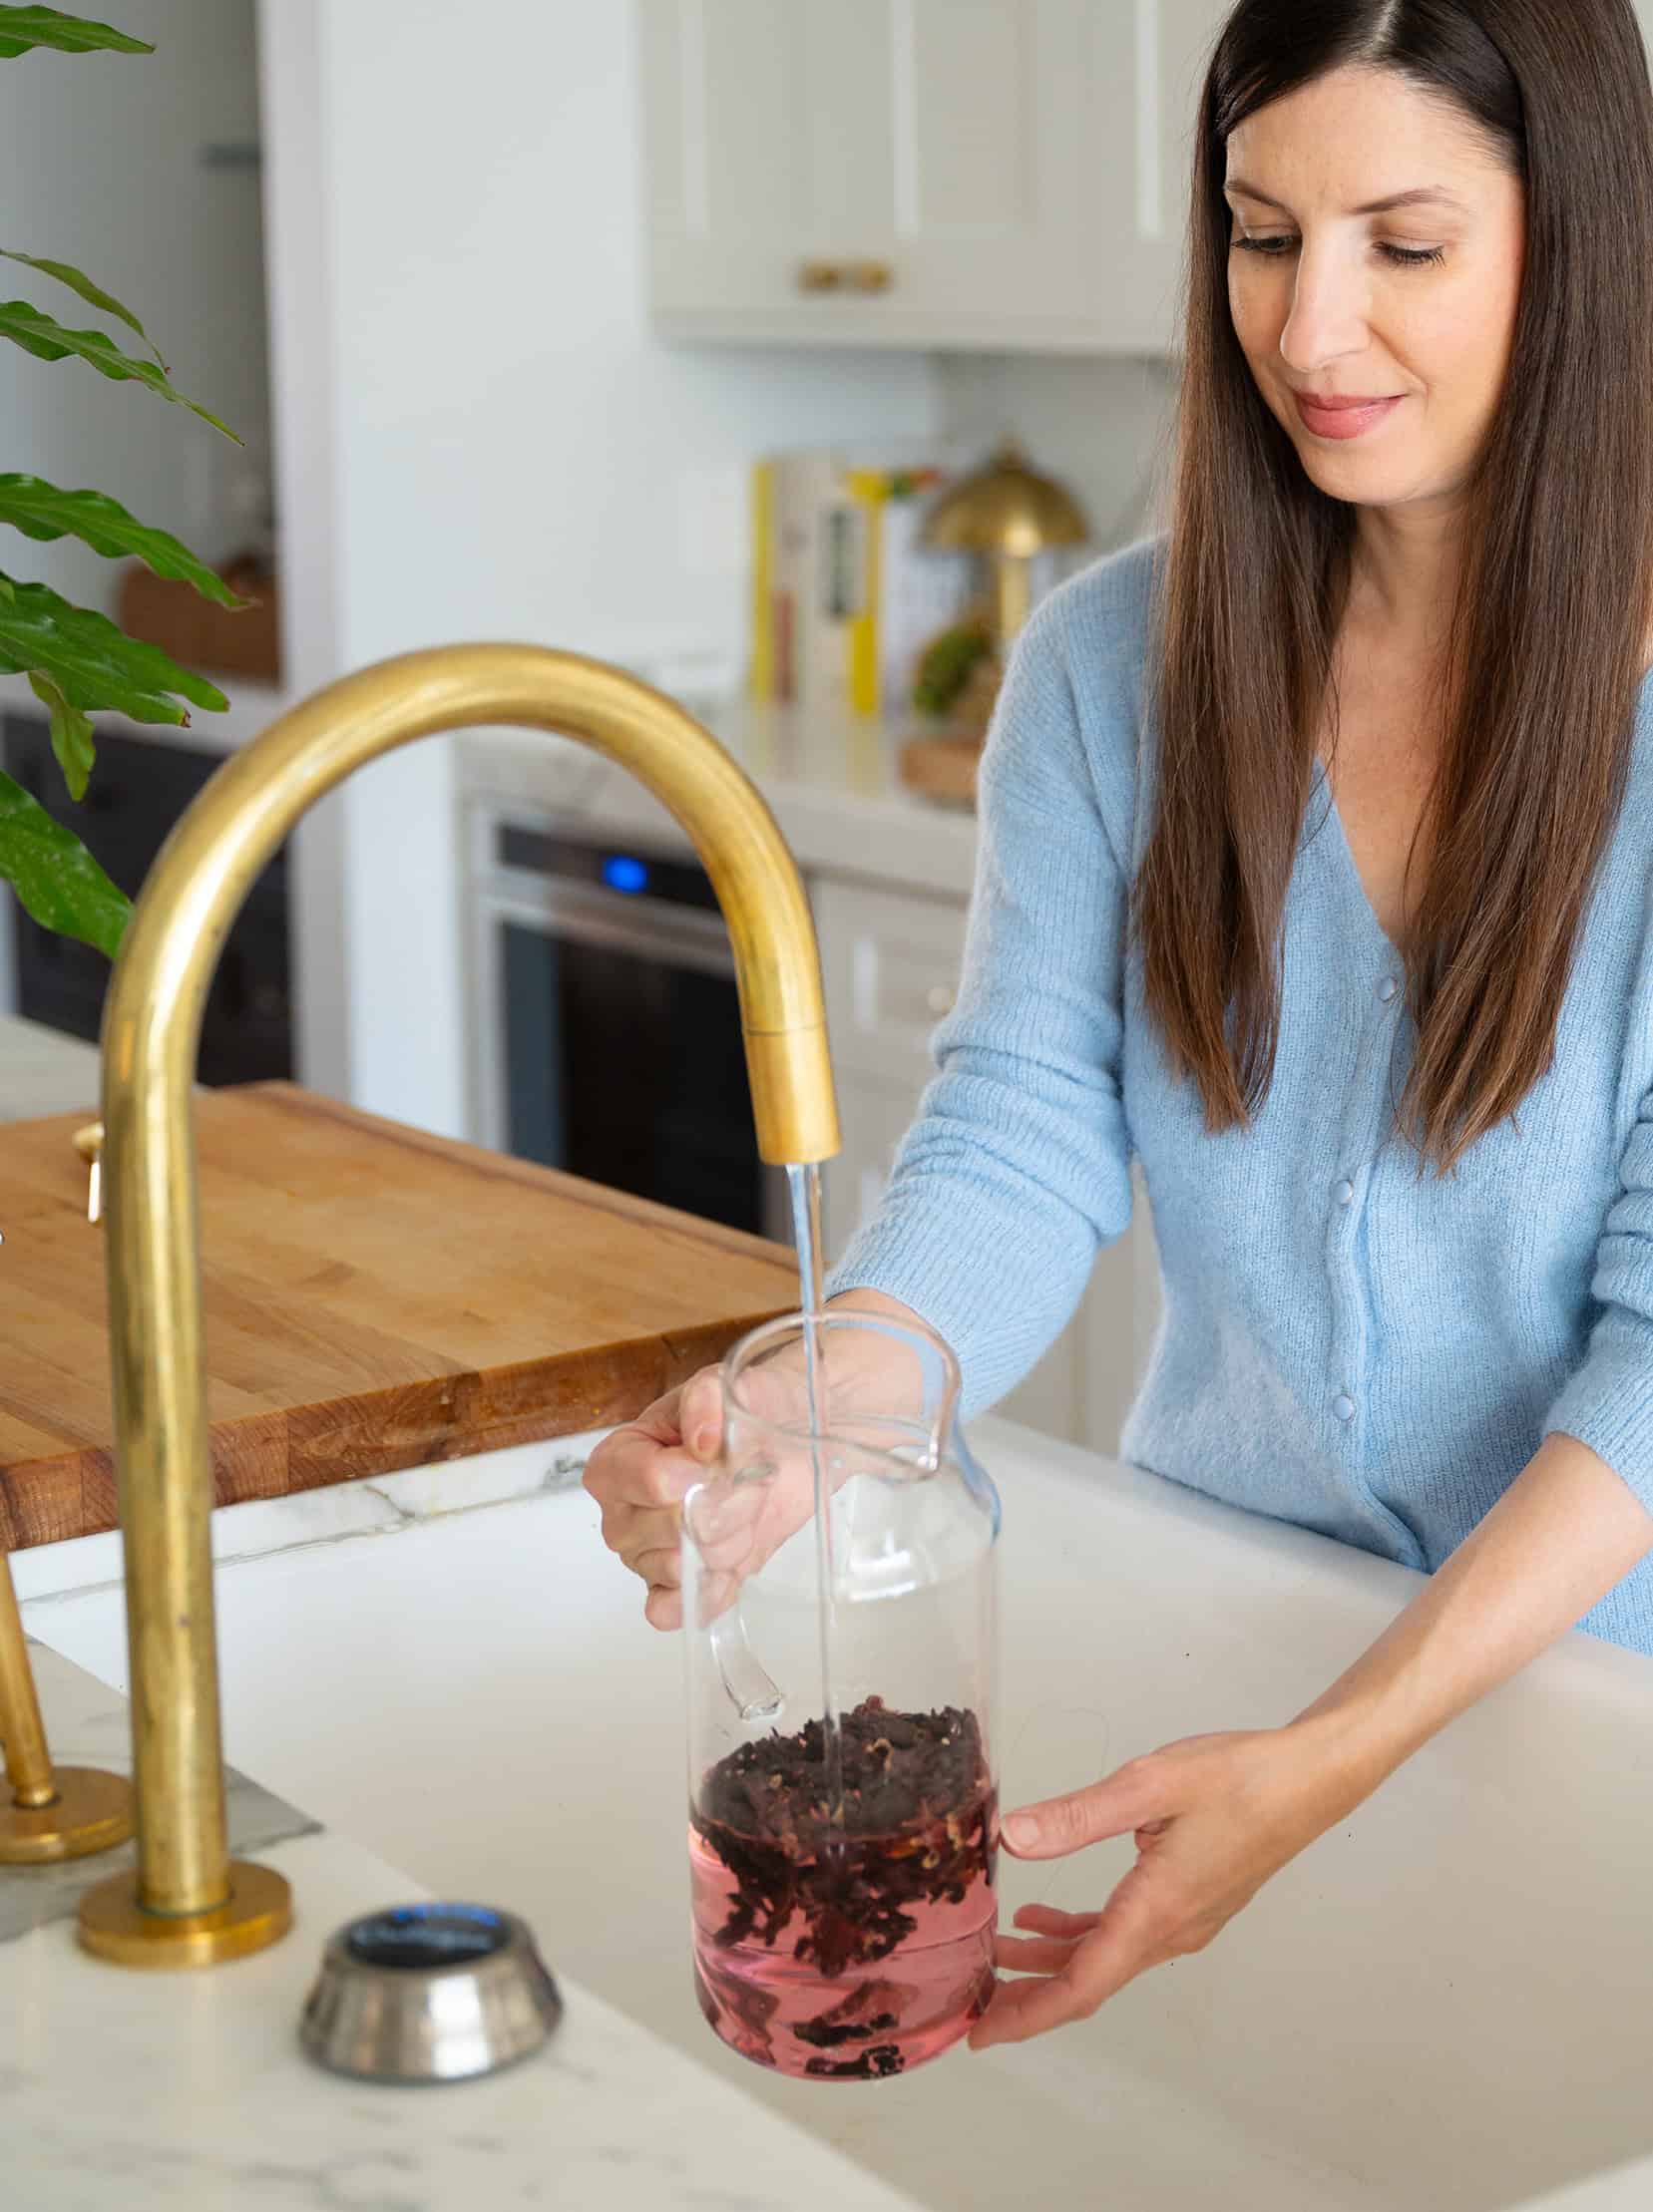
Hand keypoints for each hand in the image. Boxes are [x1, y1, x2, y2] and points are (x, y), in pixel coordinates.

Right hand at [583, 1289, 934, 1629]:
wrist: (790, 1443)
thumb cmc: (749, 1411)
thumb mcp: (728, 1385)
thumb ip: (708, 1401)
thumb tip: (703, 1441)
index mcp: (617, 1460)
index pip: (650, 1482)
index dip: (698, 1475)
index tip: (723, 1458)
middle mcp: (621, 1512)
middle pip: (670, 1530)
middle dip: (724, 1506)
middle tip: (747, 1482)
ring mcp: (645, 1555)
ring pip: (681, 1569)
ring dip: (729, 1540)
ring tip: (743, 1512)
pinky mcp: (678, 1587)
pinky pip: (672, 1610)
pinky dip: (706, 1592)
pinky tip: (729, 1566)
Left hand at [970, 1722, 1372, 2049]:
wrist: (1307, 1780)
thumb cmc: (1238, 1778)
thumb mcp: (1149, 1785)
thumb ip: (1077, 1816)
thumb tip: (1012, 1839)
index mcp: (1157, 1911)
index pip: (1082, 1985)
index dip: (1028, 2014)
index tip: (981, 2033)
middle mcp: (1171, 1930)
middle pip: (1088, 1982)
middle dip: (1027, 1994)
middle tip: (971, 1998)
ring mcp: (1184, 1921)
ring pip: (1104, 1958)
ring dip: (1049, 1960)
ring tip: (995, 1949)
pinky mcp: (1190, 1902)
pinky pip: (1125, 1934)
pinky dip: (1080, 1934)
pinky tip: (1043, 1916)